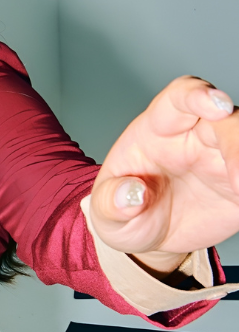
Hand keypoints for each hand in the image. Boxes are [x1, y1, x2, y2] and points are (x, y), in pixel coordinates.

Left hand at [89, 76, 238, 273]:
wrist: (149, 236)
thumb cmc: (124, 209)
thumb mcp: (105, 212)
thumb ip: (111, 202)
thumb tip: (132, 195)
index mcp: (159, 128)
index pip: (180, 98)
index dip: (199, 95)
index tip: (218, 106)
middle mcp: (197, 135)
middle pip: (228, 121)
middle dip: (237, 140)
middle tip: (237, 179)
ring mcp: (223, 157)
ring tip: (238, 195)